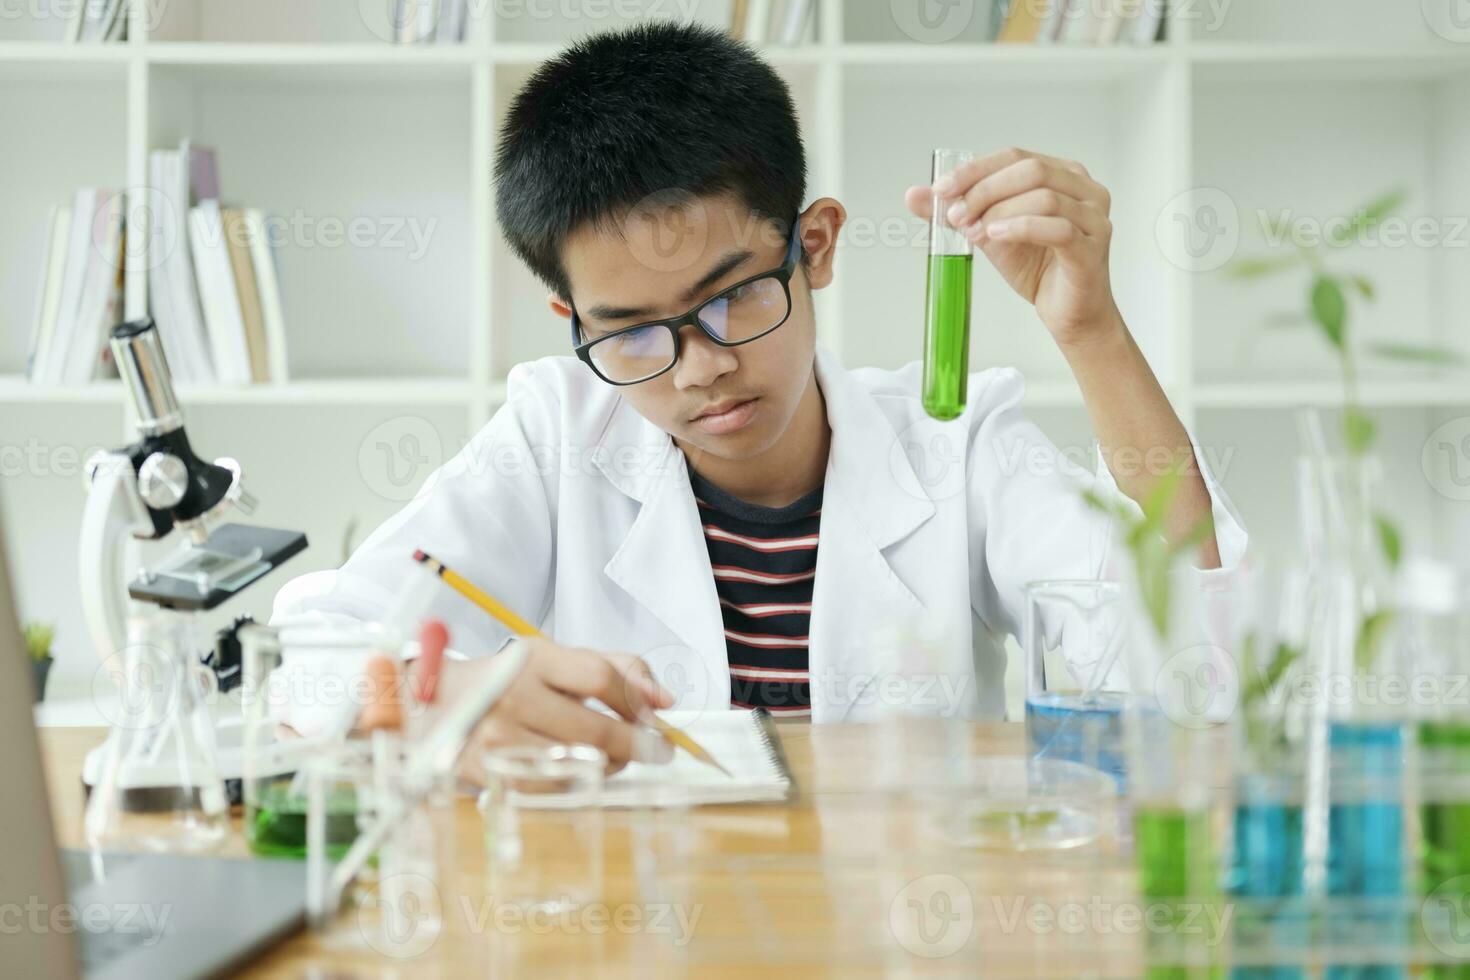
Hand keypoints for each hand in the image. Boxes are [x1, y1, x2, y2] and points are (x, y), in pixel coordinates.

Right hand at [439, 638, 675, 784]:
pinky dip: (580, 782)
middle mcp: (514, 697)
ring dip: (613, 765)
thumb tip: (665, 701)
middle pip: (596, 730)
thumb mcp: (554, 659)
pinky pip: (554, 789)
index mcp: (533, 658)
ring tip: (617, 756)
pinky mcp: (492, 774)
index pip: (600, 678)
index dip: (637, 700)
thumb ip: (616, 668)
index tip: (656, 715)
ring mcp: (501, 740)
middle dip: (639, 744)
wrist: (432, 706)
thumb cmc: (506, 680)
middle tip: (658, 749)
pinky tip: (584, 770)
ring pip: (580, 765)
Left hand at [905, 147, 1121, 348]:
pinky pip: (1057, 228)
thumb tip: (913, 195)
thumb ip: (958, 212)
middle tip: (955, 215)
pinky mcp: (1092, 247)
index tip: (940, 189)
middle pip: (1030, 170)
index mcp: (1063, 175)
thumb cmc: (1038, 269)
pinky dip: (1021, 227)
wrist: (1068, 314)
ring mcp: (1093, 217)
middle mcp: (1085, 190)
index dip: (975, 170)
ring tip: (973, 232)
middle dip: (984, 190)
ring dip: (999, 211)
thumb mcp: (990, 233)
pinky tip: (995, 236)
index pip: (1015, 157)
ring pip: (1043, 196)